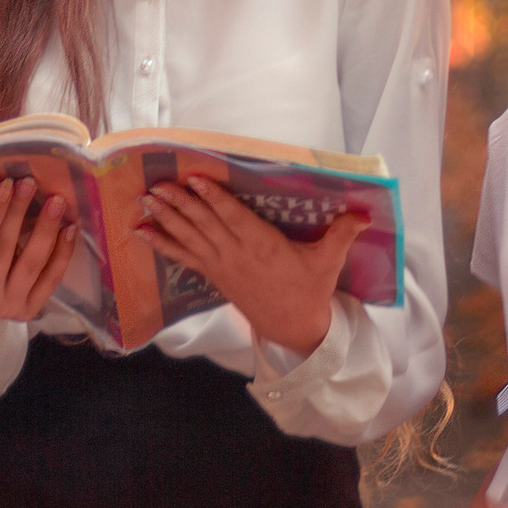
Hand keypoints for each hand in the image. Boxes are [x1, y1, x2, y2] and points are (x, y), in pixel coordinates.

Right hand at [0, 177, 76, 355]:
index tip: (7, 184)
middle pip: (6, 249)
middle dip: (20, 212)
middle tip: (31, 183)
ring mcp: (10, 305)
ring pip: (33, 263)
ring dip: (47, 229)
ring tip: (57, 202)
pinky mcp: (30, 309)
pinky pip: (51, 279)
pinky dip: (63, 254)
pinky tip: (69, 229)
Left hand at [137, 176, 366, 356]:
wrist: (293, 328)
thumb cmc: (310, 290)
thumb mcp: (329, 262)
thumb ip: (343, 233)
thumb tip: (365, 211)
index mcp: (264, 247)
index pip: (234, 219)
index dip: (214, 199)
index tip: (195, 180)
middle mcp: (237, 255)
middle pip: (204, 225)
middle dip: (180, 204)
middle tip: (157, 185)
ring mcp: (222, 266)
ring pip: (190, 238)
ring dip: (166, 218)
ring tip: (145, 200)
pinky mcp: (214, 276)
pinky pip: (183, 258)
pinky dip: (162, 243)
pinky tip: (141, 232)